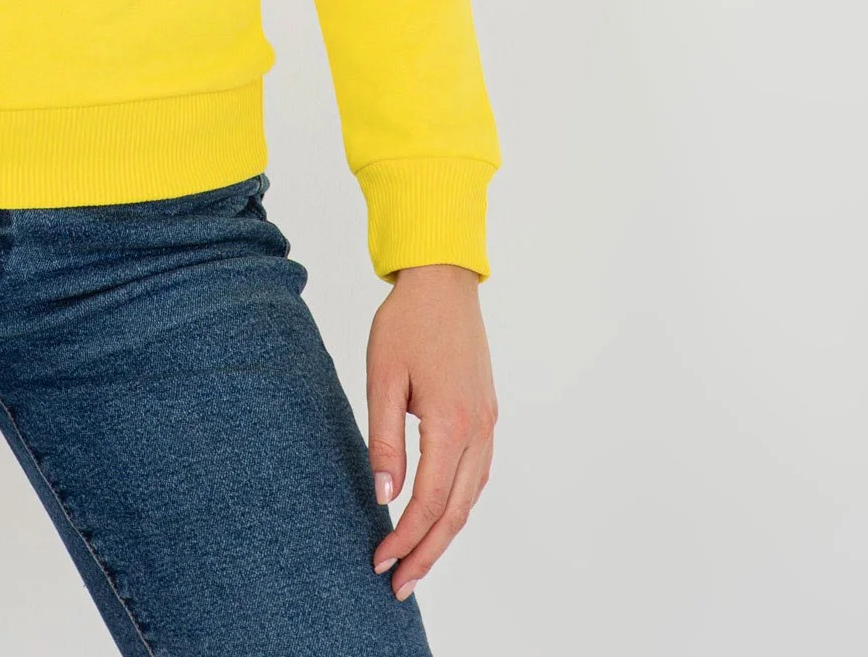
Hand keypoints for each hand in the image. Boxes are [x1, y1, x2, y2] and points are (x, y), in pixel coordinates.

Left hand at [365, 261, 496, 600]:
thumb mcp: (383, 378)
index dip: (405, 537)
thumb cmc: (407, 323)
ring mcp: (488, 423)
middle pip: (456, 510)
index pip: (428, 500)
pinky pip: (478, 474)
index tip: (379, 560)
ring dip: (444, 534)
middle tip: (399, 585)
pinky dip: (459, 504)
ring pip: (471, 497)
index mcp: (451, 422)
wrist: (442, 282)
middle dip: (427, 553)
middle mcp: (478, 429)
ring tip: (418, 562)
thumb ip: (384, 440)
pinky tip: (440, 516)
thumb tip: (385, 496)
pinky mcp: (487, 414)